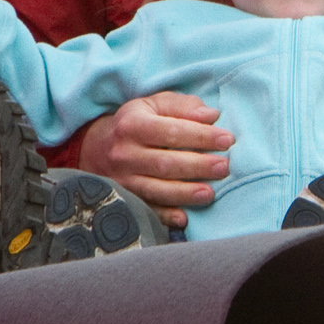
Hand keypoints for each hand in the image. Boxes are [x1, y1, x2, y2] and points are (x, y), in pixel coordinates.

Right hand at [85, 91, 233, 227]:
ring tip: (210, 193)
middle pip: (165, 163)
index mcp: (133, 125)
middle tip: (225, 167)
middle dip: (198, 166)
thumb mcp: (154, 105)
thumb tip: (211, 116)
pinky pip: (145, 210)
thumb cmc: (137, 123)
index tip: (227, 140)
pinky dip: (165, 216)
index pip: (171, 131)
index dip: (201, 136)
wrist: (96, 148)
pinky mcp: (123, 198)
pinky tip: (184, 218)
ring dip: (185, 193)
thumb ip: (183, 106)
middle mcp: (124, 153)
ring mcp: (121, 179)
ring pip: (155, 189)